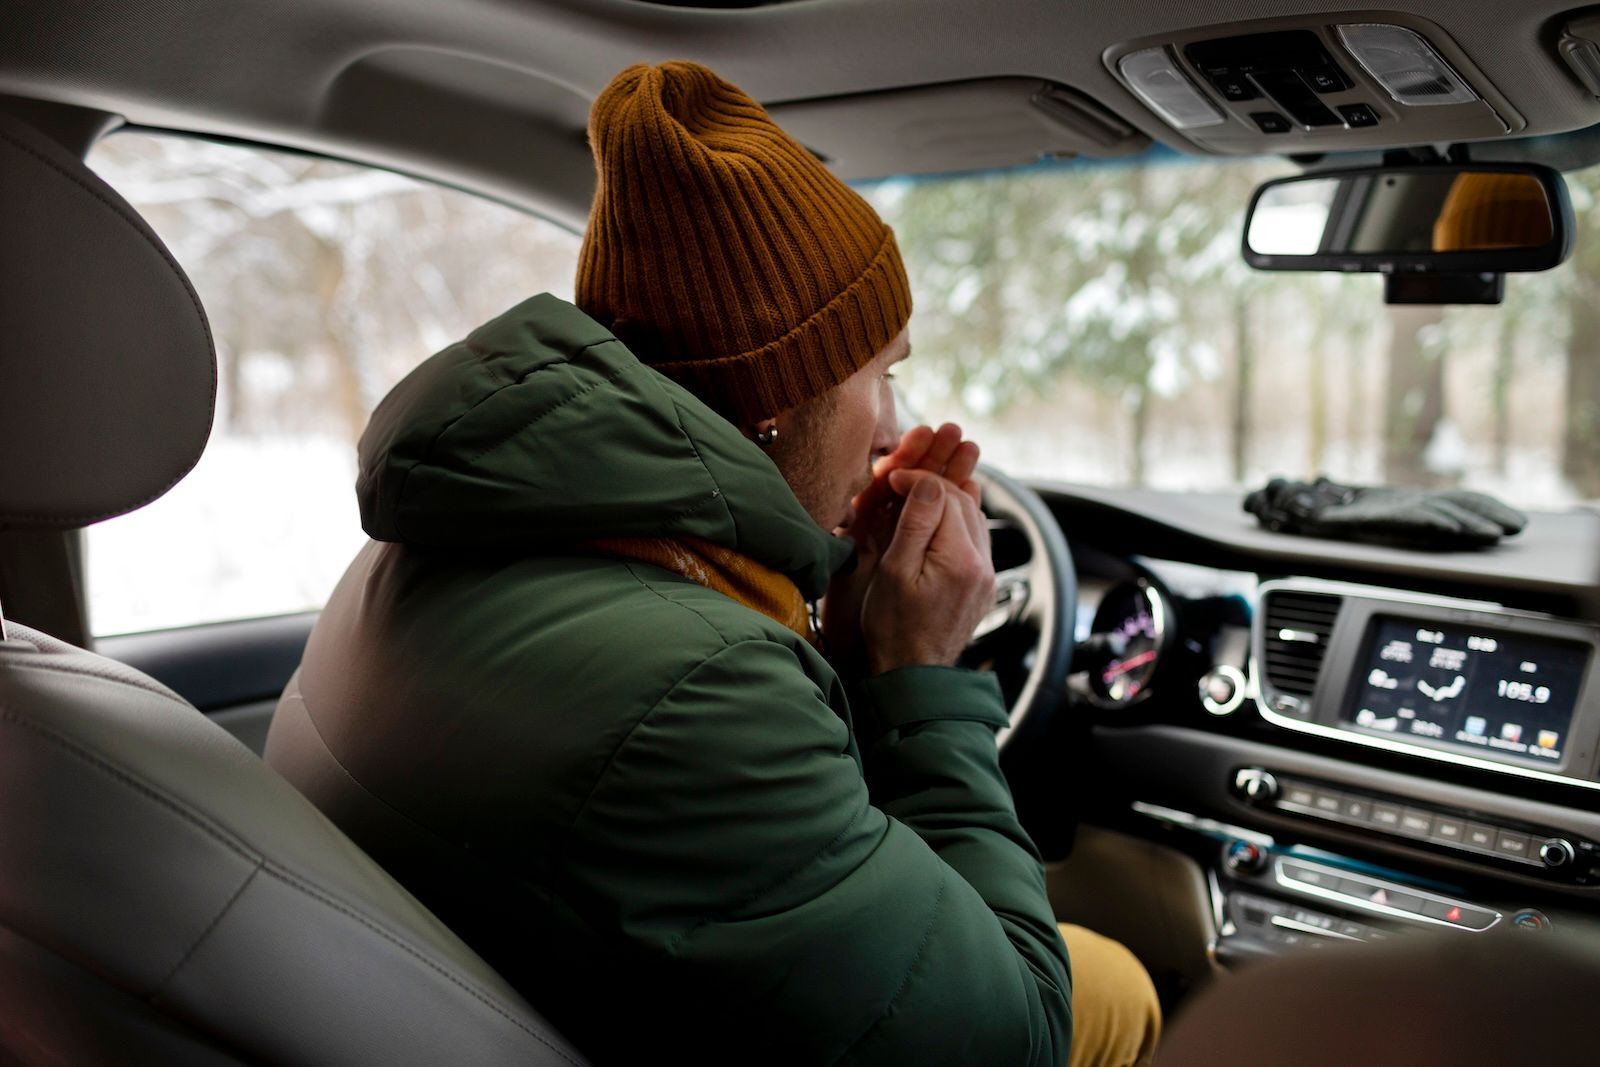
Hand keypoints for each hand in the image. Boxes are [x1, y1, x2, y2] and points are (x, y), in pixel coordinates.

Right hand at [821, 425, 981, 671]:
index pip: (946, 495)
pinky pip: (975, 538)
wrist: (912, 673)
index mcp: (960, 559)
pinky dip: (955, 522)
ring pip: (972, 517)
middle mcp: (982, 564)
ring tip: (914, 498)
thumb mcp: (894, 571)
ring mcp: (986, 575)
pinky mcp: (983, 584)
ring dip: (946, 501)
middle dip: (933, 485)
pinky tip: (934, 522)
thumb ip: (915, 523)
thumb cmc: (894, 628)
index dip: (917, 479)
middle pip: (963, 501)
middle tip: (900, 482)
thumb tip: (929, 482)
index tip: (891, 477)